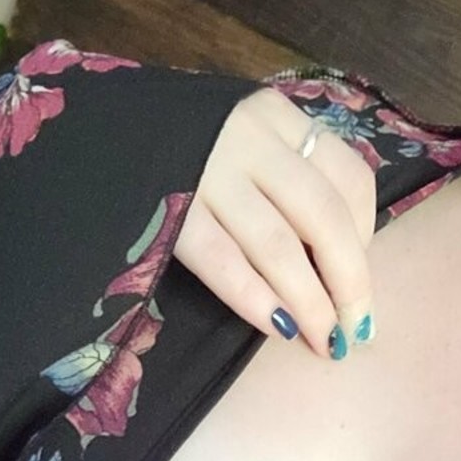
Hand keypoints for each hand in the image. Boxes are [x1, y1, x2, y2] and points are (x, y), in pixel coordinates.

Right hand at [173, 85, 377, 359]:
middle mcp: (249, 138)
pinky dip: (257, 301)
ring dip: (309, 303)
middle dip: (349, 283)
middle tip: (355, 330)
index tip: (358, 278)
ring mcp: (207, 173)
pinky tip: (277, 328)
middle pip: (324, 217)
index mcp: (277, 117)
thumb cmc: (186, 152)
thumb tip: (340, 266)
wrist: (94, 135)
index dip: (367, 236)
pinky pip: (225, 264)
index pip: (348, 177)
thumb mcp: (245, 143)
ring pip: (279, 246)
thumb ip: (290, 182)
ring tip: (324, 343)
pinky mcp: (169, 212)